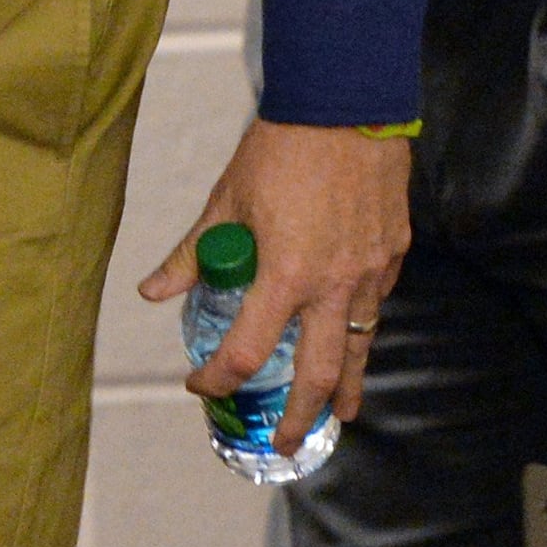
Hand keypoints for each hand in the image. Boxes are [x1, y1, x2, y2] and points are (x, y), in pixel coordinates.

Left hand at [138, 118, 410, 444]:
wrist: (346, 104)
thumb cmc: (279, 147)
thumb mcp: (226, 200)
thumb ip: (192, 254)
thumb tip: (153, 291)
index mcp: (285, 274)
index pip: (248, 351)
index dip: (218, 376)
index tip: (200, 383)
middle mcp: (332, 284)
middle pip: (320, 375)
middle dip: (300, 417)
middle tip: (286, 441)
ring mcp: (370, 271)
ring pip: (360, 346)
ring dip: (348, 387)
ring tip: (341, 416)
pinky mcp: (393, 251)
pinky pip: (376, 302)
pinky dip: (361, 324)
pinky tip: (352, 330)